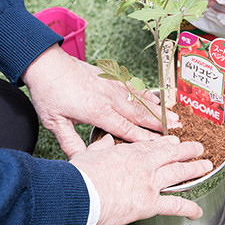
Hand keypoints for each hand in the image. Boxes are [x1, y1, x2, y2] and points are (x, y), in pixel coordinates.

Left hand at [22, 45, 179, 157]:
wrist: (46, 63)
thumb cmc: (49, 92)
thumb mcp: (54, 122)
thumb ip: (70, 142)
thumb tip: (80, 161)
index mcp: (97, 111)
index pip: (126, 128)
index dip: (144, 138)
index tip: (160, 144)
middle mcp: (109, 98)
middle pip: (139, 114)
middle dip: (159, 124)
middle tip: (178, 129)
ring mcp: (111, 86)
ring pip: (140, 99)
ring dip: (158, 109)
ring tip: (174, 116)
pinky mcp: (110, 77)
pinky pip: (134, 87)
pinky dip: (147, 94)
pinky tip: (155, 98)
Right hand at [69, 135, 207, 224]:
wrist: (79, 193)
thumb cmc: (80, 176)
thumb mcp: (89, 153)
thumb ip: (101, 147)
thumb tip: (105, 141)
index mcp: (129, 152)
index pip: (153, 145)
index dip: (167, 143)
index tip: (174, 141)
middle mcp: (144, 164)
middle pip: (172, 154)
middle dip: (188, 150)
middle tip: (198, 148)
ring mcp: (149, 183)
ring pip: (179, 173)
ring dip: (195, 169)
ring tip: (207, 166)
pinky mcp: (150, 203)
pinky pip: (175, 205)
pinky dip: (189, 208)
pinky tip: (197, 211)